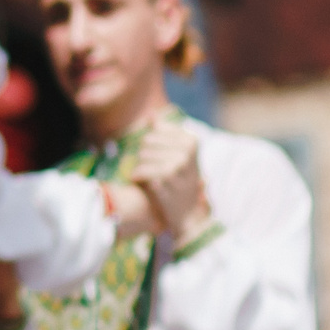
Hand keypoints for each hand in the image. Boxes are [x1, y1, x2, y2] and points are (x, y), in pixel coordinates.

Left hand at [133, 121, 209, 239]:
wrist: (189, 214)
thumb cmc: (181, 181)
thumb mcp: (179, 155)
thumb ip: (165, 134)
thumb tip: (151, 116)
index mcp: (191, 140)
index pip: (155, 130)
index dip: (153, 144)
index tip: (162, 158)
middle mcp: (186, 150)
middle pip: (146, 141)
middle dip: (145, 155)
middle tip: (155, 170)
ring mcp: (177, 164)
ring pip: (141, 155)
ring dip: (141, 167)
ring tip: (151, 177)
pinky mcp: (166, 179)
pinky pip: (140, 170)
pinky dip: (137, 177)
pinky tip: (143, 183)